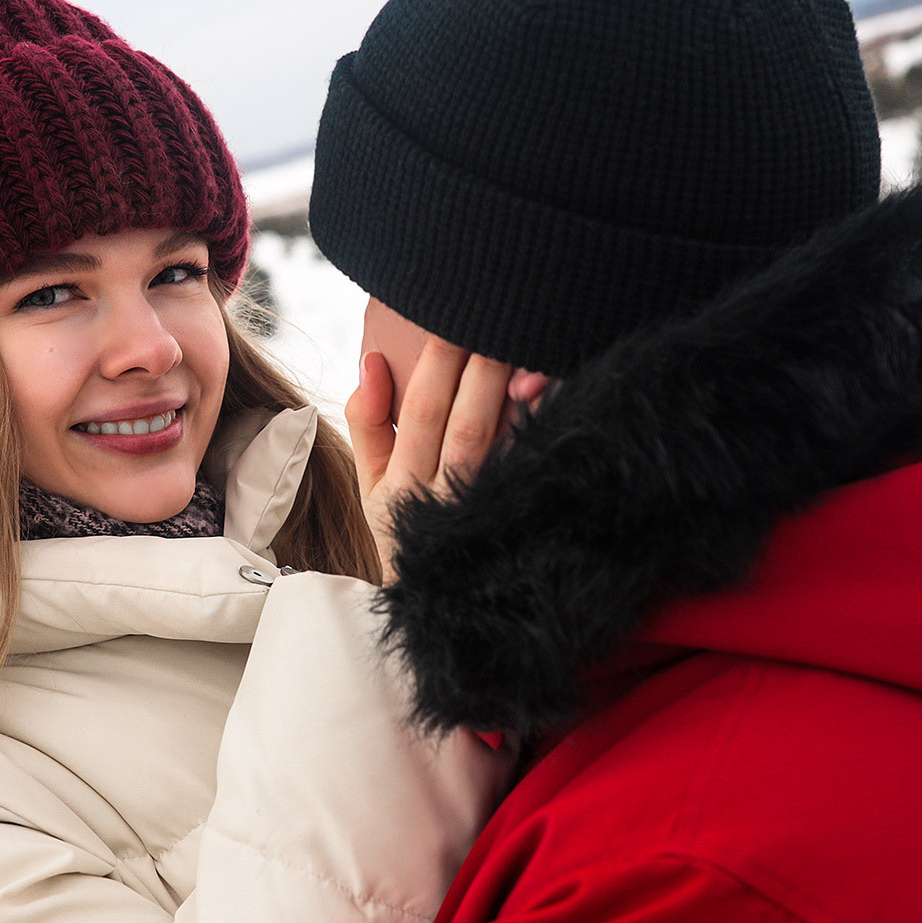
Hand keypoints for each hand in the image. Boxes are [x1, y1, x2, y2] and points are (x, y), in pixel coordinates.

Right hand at [345, 339, 545, 580]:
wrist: (442, 605)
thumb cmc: (404, 530)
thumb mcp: (370, 484)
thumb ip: (367, 421)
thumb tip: (370, 361)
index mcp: (403, 487)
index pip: (421, 412)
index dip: (437, 365)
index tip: (449, 319)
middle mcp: (446, 499)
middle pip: (467, 423)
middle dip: (482, 368)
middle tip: (497, 317)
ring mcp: (486, 511)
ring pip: (504, 443)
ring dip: (517, 391)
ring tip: (527, 345)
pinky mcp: (519, 514)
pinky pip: (532, 465)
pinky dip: (544, 425)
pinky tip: (554, 388)